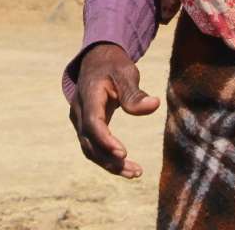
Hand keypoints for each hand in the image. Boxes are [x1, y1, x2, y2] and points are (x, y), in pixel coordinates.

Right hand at [69, 42, 160, 178]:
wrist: (96, 61)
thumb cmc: (113, 66)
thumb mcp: (126, 73)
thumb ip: (135, 92)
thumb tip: (154, 105)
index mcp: (88, 94)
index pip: (93, 122)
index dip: (105, 140)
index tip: (123, 153)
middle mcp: (79, 110)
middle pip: (90, 141)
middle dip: (110, 159)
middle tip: (136, 170)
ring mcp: (79, 120)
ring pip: (89, 149)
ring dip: (109, 164)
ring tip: (135, 173)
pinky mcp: (85, 127)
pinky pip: (92, 147)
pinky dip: (107, 159)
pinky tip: (126, 167)